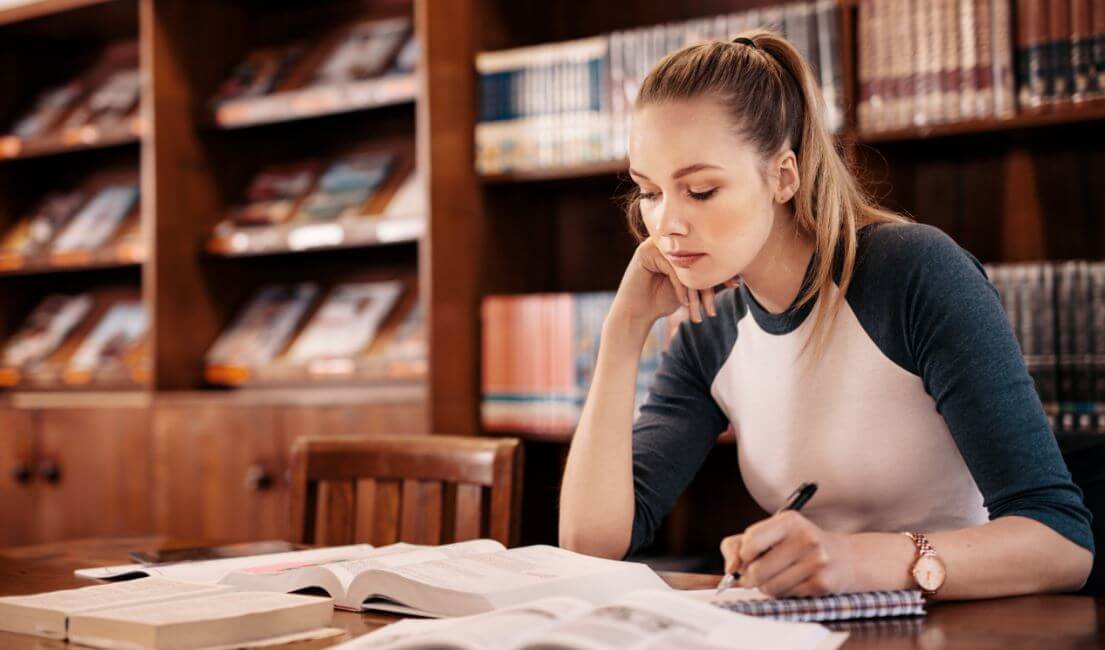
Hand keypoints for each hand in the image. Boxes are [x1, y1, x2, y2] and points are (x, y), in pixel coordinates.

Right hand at [611, 238, 738, 327]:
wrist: (636, 313)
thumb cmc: (662, 300)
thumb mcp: (690, 289)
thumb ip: (705, 278)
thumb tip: (736, 279)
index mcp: (679, 245)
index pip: (704, 254)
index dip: (720, 270)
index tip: (735, 285)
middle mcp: (668, 241)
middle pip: (696, 257)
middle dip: (711, 282)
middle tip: (719, 300)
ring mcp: (654, 244)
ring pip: (685, 263)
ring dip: (696, 290)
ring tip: (703, 311)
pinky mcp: (644, 253)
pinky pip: (671, 268)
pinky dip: (680, 287)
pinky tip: (684, 303)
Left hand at [719, 511, 856, 596]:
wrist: (845, 558)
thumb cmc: (798, 545)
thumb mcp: (771, 533)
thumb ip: (738, 545)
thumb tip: (729, 569)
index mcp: (789, 521)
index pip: (750, 540)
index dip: (743, 555)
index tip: (747, 558)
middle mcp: (805, 539)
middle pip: (756, 571)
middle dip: (751, 577)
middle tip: (758, 573)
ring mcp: (816, 562)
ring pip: (769, 587)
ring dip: (767, 587)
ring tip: (778, 576)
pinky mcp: (822, 584)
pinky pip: (786, 596)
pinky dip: (783, 593)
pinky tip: (794, 582)